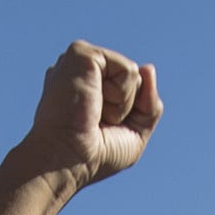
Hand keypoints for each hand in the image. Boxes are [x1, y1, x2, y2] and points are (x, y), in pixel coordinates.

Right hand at [11, 41, 162, 197]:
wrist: (65, 162)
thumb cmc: (93, 156)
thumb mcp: (134, 133)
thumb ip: (149, 104)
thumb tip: (148, 67)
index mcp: (87, 85)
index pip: (130, 89)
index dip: (127, 116)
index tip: (98, 132)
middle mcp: (81, 70)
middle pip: (135, 81)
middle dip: (127, 109)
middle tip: (96, 124)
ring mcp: (80, 60)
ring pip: (133, 74)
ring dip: (123, 104)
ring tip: (93, 114)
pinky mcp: (81, 53)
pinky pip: (129, 70)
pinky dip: (121, 95)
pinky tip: (94, 104)